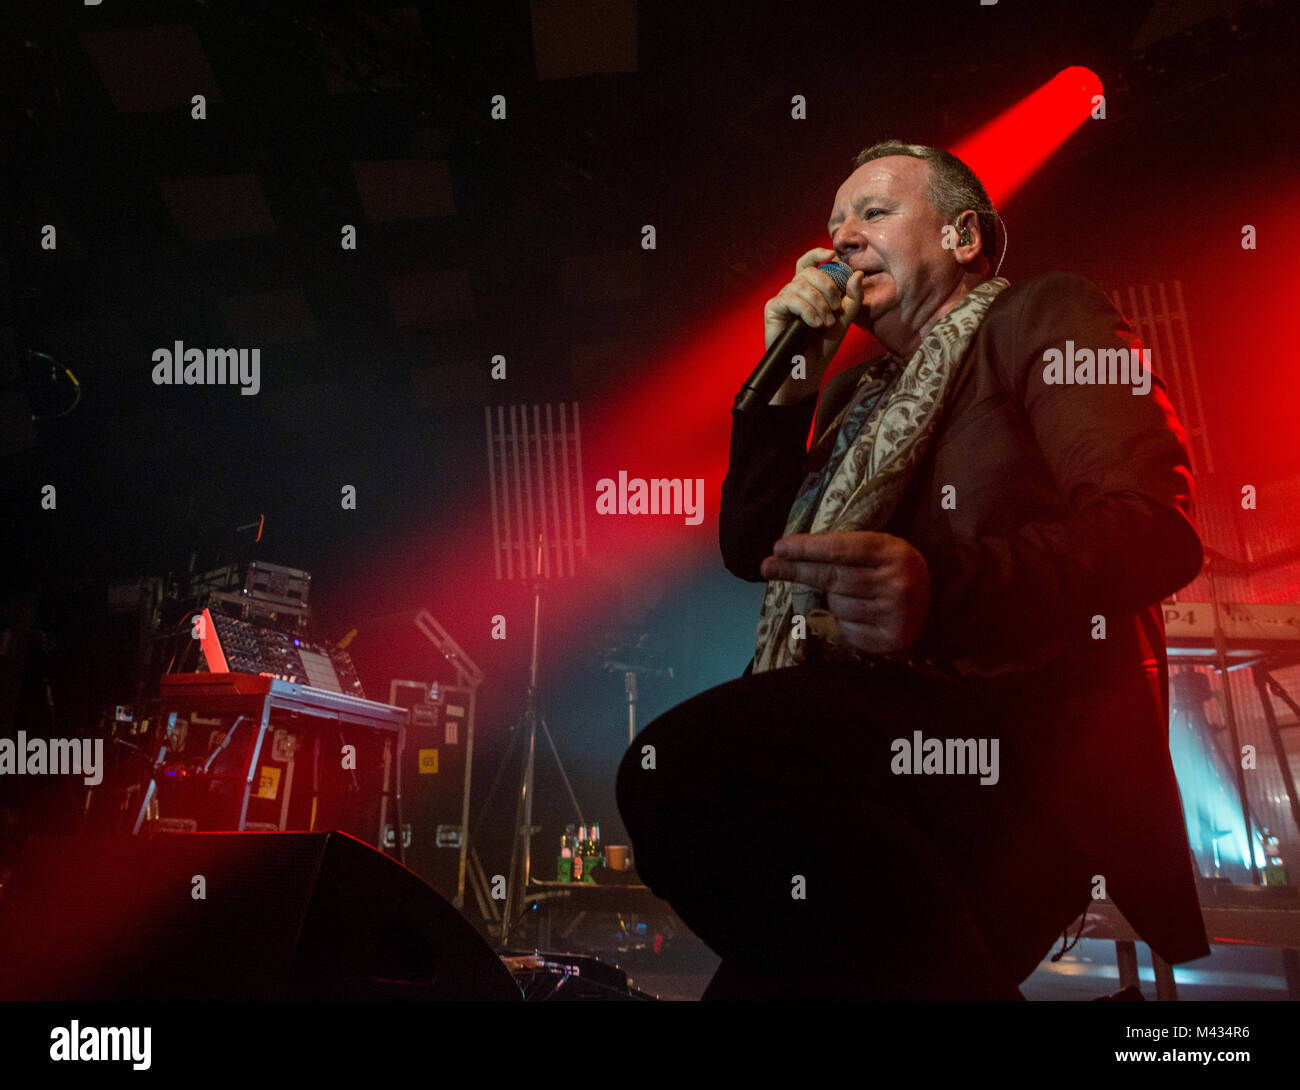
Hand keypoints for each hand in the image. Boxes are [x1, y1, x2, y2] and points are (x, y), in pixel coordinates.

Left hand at [759, 531, 930, 653]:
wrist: (934, 604)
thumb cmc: (893, 571)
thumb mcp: (879, 550)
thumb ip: (844, 550)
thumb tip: (789, 554)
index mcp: (893, 552)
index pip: (841, 549)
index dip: (807, 548)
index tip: (779, 547)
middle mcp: (896, 583)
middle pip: (832, 578)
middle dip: (796, 571)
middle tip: (767, 567)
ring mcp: (894, 614)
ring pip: (836, 605)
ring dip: (830, 601)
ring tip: (847, 595)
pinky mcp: (889, 640)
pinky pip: (846, 629)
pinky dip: (842, 622)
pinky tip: (857, 614)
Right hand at [762, 248, 864, 403]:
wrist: (808, 368)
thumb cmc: (823, 345)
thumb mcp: (844, 319)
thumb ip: (853, 298)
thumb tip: (858, 274)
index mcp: (809, 289)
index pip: (808, 262)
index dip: (817, 253)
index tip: (832, 255)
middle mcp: (794, 291)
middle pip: (810, 272)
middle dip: (828, 287)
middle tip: (835, 309)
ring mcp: (782, 299)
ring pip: (802, 285)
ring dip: (820, 304)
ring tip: (825, 323)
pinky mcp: (773, 309)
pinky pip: (791, 299)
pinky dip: (807, 310)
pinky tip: (814, 324)